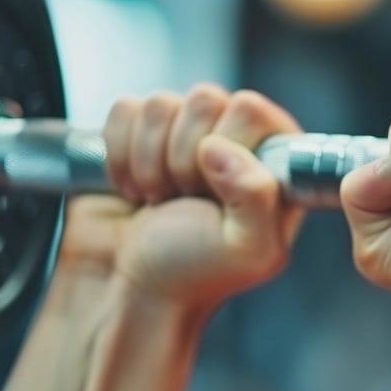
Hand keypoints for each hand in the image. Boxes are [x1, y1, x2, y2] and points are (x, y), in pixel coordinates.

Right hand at [56, 84, 303, 314]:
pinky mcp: (134, 135)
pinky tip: (133, 190)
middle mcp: (231, 138)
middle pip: (203, 98)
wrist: (130, 292)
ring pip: (159, 104)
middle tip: (183, 200)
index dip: (225, 148)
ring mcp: (181, 133)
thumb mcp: (250, 249)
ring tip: (159, 201)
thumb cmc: (194, 275)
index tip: (213, 193)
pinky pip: (123, 110)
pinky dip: (118, 154)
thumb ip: (259, 196)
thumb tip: (217, 146)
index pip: (249, 107)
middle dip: (182, 159)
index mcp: (271, 159)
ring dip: (149, 162)